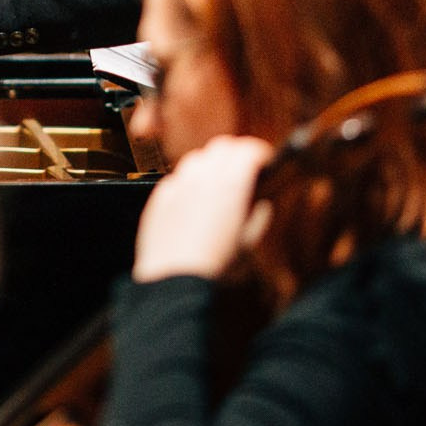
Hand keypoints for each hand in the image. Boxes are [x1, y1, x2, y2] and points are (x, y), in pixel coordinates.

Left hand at [132, 135, 275, 281]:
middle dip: (237, 152)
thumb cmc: (215, 267)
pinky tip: (194, 199)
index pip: (247, 149)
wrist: (174, 279)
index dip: (260, 152)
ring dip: (211, 163)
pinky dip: (189, 180)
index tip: (266, 161)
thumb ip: (259, 217)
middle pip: (222, 146)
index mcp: (230, 186)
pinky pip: (177, 177)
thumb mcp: (249, 244)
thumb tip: (261, 204)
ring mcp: (178, 184)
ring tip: (219, 182)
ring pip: (197, 157)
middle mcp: (202, 178)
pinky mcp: (159, 196)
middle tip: (245, 168)